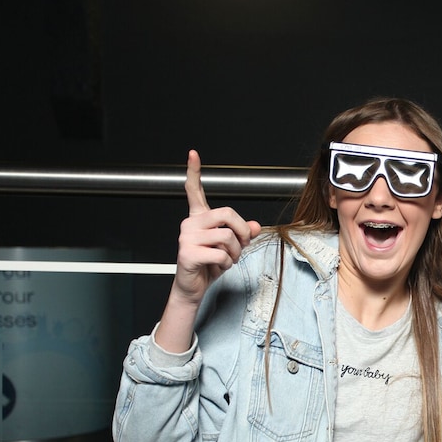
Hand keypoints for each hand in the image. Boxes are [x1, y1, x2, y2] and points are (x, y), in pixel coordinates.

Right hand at [172, 150, 261, 305]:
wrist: (193, 288)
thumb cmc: (210, 264)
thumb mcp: (232, 246)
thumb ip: (244, 233)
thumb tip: (255, 226)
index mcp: (199, 218)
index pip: (194, 190)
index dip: (194, 171)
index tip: (193, 154)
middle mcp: (190, 223)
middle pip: (227, 213)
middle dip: (242, 231)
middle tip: (242, 245)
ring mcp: (186, 237)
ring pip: (227, 236)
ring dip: (235, 252)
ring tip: (225, 259)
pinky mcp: (187, 253)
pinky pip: (220, 254)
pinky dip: (226, 263)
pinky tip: (216, 266)